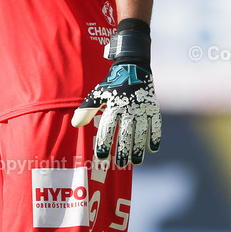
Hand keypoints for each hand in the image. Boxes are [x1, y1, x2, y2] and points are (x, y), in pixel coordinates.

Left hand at [72, 23, 160, 167]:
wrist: (133, 67)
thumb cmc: (112, 85)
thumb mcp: (98, 94)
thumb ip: (87, 109)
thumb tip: (75, 124)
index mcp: (113, 104)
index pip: (107, 127)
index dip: (104, 142)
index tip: (100, 157)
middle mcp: (128, 107)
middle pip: (125, 132)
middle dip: (122, 149)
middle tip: (119, 164)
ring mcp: (142, 107)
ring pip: (141, 131)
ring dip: (138, 147)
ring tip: (135, 162)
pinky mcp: (153, 107)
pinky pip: (155, 124)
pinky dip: (155, 136)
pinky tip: (152, 149)